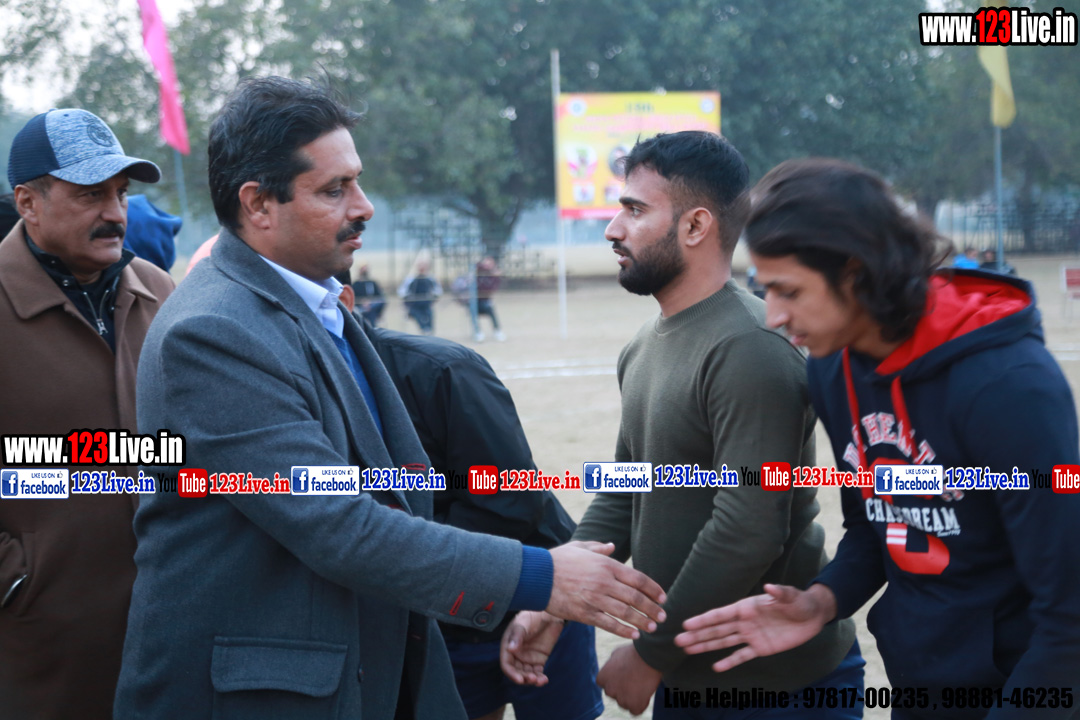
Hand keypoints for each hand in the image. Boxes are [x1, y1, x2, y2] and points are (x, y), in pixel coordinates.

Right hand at [499, 610, 563, 685]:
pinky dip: (540, 678)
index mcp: (508, 646)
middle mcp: (516, 654)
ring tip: (541, 680)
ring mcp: (527, 658)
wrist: (548, 614)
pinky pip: (537, 672)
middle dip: (523, 678)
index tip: (520, 679)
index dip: (511, 673)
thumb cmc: (531, 616)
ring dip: (532, 680)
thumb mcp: (522, 624)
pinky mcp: (538, 660)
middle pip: (516, 672)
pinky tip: (544, 679)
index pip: (506, 664)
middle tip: (533, 679)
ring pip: (527, 674)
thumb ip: (517, 636)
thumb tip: (510, 649)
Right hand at [546, 542, 665, 638]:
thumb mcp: (579, 547)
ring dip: (643, 621)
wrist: (537, 576)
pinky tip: (634, 634)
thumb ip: (598, 547)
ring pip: (626, 613)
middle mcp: (604, 582)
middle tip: (663, 617)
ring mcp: (595, 599)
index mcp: (606, 565)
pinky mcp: (585, 613)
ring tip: (652, 628)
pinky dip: (624, 630)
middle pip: (636, 598)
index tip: (663, 598)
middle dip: (653, 609)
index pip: (638, 579)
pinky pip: (609, 624)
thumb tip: (612, 546)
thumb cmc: (558, 560)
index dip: (654, 589)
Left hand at [596, 643, 661, 715]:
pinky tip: (645, 693)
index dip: (617, 681)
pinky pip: (635, 710)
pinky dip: (641, 704)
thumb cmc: (633, 653)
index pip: (606, 685)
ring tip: (642, 684)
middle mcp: (609, 690)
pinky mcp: (633, 705)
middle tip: (635, 680)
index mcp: (602, 678)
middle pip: (616, 695)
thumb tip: (612, 667)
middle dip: (624, 690)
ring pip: (625, 703)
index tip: (625, 676)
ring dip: (632, 697)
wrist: (648, 656)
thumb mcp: (616, 654)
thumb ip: (611, 665)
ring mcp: (621, 699)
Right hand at [674, 583, 836, 671]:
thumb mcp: (791, 596)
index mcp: (747, 607)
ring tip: (688, 650)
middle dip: (697, 635)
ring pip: (723, 642)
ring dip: (705, 646)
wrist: (812, 616)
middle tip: (678, 641)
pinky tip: (716, 667)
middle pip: (716, 630)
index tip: (686, 624)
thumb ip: (779, 593)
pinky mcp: (760, 648)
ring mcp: (750, 635)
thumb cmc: (799, 602)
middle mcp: (744, 621)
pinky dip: (730, 662)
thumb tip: (769, 587)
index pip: (720, 614)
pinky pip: (742, 656)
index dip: (703, 620)